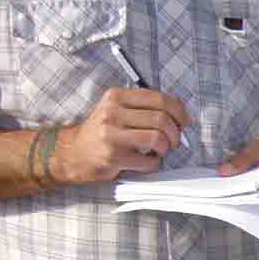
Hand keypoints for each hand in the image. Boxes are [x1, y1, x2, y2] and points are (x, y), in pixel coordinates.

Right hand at [54, 86, 187, 182]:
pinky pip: (149, 161)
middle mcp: (112, 112)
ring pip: (157, 138)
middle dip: (175, 132)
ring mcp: (112, 135)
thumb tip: (179, 115)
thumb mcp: (116, 110)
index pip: (158, 99)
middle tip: (174, 140)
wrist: (74, 154)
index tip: (185, 121)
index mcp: (116, 97)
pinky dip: (155, 163)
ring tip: (161, 150)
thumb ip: (143, 108)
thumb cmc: (102, 132)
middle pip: (161, 119)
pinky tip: (147, 160)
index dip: (179, 111)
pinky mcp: (114, 156)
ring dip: (166, 147)